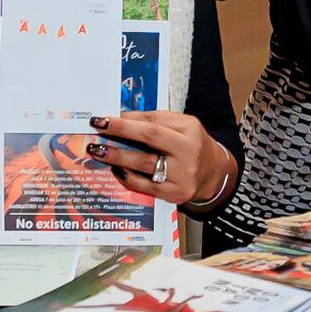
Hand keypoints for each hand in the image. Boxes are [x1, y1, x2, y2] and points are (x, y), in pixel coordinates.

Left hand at [77, 111, 238, 211]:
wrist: (212, 174)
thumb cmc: (191, 146)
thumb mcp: (182, 127)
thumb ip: (155, 120)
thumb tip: (122, 118)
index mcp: (190, 130)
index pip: (154, 121)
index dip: (127, 120)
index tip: (104, 118)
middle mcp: (188, 152)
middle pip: (151, 138)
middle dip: (121, 131)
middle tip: (98, 128)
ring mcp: (182, 175)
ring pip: (144, 164)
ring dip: (117, 156)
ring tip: (99, 150)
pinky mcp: (174, 194)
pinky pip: (145, 186)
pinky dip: (127, 177)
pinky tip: (116, 170)